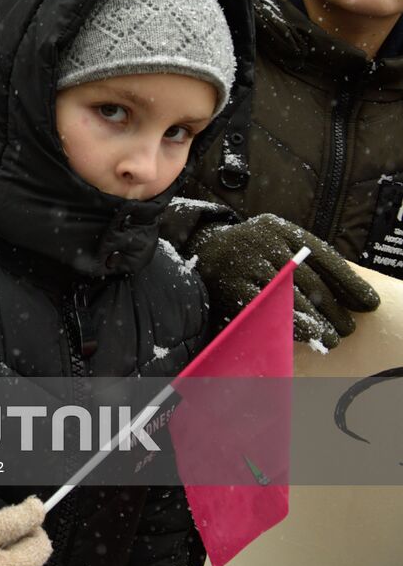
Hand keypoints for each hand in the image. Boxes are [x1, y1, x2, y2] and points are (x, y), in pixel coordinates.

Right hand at [192, 214, 380, 347]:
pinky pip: (264, 310)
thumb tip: (346, 295)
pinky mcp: (230, 287)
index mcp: (278, 228)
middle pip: (309, 280)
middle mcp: (261, 241)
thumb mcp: (273, 243)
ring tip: (329, 337)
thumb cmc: (247, 252)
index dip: (348, 281)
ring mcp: (243, 263)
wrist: (198, 250)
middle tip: (347, 328)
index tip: (368, 302)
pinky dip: (285, 324)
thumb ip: (302, 261)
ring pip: (288, 297)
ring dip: (314, 322)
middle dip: (332, 309)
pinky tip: (300, 335)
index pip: (322, 255)